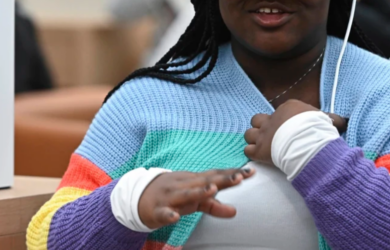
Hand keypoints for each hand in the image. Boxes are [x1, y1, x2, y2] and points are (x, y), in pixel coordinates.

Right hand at [138, 168, 254, 229]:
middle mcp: (184, 185)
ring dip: (198, 192)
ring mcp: (170, 197)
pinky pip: (163, 213)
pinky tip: (175, 217)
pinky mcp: (157, 210)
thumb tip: (235, 211)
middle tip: (239, 177)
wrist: (138, 196)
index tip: (251, 172)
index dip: (233, 174)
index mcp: (194, 181)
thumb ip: (214, 205)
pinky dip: (169, 214)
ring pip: (186, 194)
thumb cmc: (173, 195)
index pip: (216, 175)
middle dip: (222, 179)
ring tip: (212, 190)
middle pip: (205, 181)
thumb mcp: (194, 201)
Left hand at [244, 99, 347, 162]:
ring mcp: (264, 134)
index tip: (289, 130)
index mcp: (287, 108)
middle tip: (270, 135)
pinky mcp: (259, 150)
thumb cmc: (318, 130)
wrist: (308, 143)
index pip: (279, 112)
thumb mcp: (328, 120)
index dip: (282, 122)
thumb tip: (344, 121)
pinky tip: (259, 156)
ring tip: (262, 146)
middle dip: (261, 126)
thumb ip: (333, 119)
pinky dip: (252, 153)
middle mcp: (272, 118)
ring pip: (249, 133)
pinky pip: (248, 150)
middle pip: (257, 119)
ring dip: (254, 139)